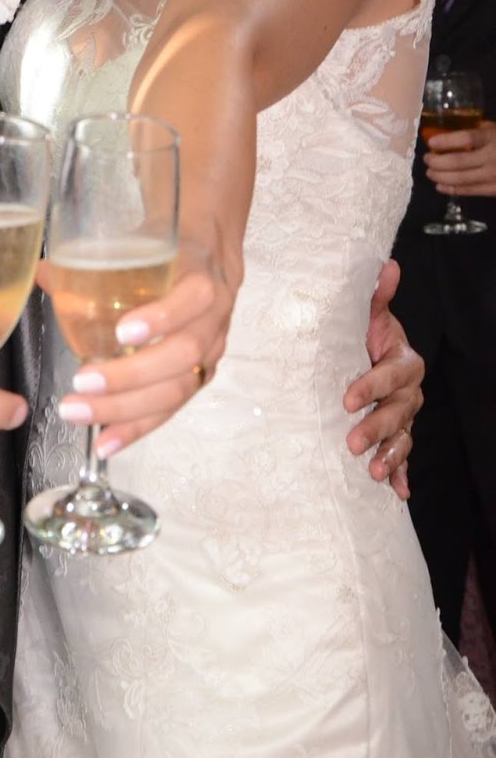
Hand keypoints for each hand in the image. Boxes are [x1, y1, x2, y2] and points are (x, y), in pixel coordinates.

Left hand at [50, 245, 233, 458]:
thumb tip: (42, 273)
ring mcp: (209, 354)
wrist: (211, 258)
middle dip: (130, 375)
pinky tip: (106, 443)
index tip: (121, 331)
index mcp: (200, 281)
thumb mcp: (144, 244)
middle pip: (181, 356)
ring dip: (126, 408)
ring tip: (80, 412)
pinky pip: (170, 409)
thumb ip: (95, 258)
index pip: (192, 300)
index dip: (161, 318)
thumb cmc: (169, 252)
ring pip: (176, 389)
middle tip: (82, 381)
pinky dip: (136, 428)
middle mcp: (212, 321)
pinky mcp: (199, 378)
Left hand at [343, 260, 422, 500]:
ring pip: (403, 437)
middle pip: (397, 412)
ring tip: (374, 473)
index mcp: (404, 362)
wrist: (373, 353)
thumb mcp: (371, 315)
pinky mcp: (399, 434)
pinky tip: (398, 492)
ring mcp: (406, 415)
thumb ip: (377, 295)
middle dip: (376, 428)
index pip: (390, 376)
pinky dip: (402, 474)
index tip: (348, 398)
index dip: (371, 386)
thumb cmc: (368, 334)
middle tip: (353, 441)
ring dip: (391, 456)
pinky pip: (404, 456)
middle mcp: (409, 392)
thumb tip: (388, 265)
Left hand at [424, 118, 495, 196]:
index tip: (430, 141)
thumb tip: (445, 134)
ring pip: (461, 179)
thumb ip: (477, 130)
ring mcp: (494, 175)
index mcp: (492, 137)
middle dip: (437, 161)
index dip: (445, 140)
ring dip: (440, 176)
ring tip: (430, 172)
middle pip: (458, 162)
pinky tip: (441, 185)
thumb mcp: (494, 129)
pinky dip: (452, 189)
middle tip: (426, 159)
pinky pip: (470, 191)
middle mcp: (493, 157)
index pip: (466, 138)